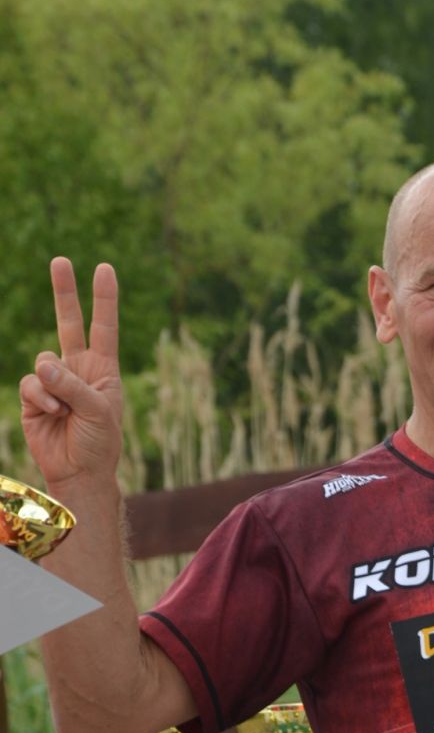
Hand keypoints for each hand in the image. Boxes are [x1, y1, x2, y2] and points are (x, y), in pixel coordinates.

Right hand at [19, 259, 122, 492]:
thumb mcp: (98, 410)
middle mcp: (77, 368)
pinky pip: (30, 384)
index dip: (104, 298)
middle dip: (64, 292)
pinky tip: (52, 415)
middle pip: (69, 323)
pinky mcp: (33, 397)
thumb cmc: (99, 442)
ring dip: (54, 387)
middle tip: (61, 260)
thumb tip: (44, 363)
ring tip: (65, 411)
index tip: (104, 268)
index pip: (104, 326)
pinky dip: (41, 399)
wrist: (79, 472)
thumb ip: (73, 384)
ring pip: (44, 362)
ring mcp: (54, 381)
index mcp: (103, 368)